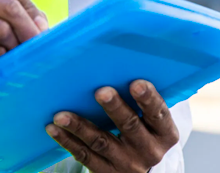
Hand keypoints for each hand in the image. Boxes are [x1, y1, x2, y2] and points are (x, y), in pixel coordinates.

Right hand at [0, 0, 47, 108]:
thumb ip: (22, 16)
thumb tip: (41, 25)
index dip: (29, 7)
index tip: (38, 29)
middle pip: (9, 7)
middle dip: (29, 30)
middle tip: (37, 48)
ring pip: (2, 29)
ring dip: (13, 48)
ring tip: (9, 57)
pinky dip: (0, 61)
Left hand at [45, 80, 178, 172]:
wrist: (140, 170)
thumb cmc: (144, 131)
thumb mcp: (152, 120)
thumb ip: (142, 97)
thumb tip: (116, 58)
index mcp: (165, 133)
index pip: (159, 113)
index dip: (148, 98)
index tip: (136, 83)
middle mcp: (149, 150)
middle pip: (130, 126)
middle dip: (115, 108)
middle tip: (101, 92)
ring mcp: (127, 164)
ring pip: (101, 142)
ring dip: (80, 126)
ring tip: (61, 115)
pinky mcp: (106, 172)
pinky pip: (85, 156)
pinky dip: (68, 141)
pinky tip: (54, 129)